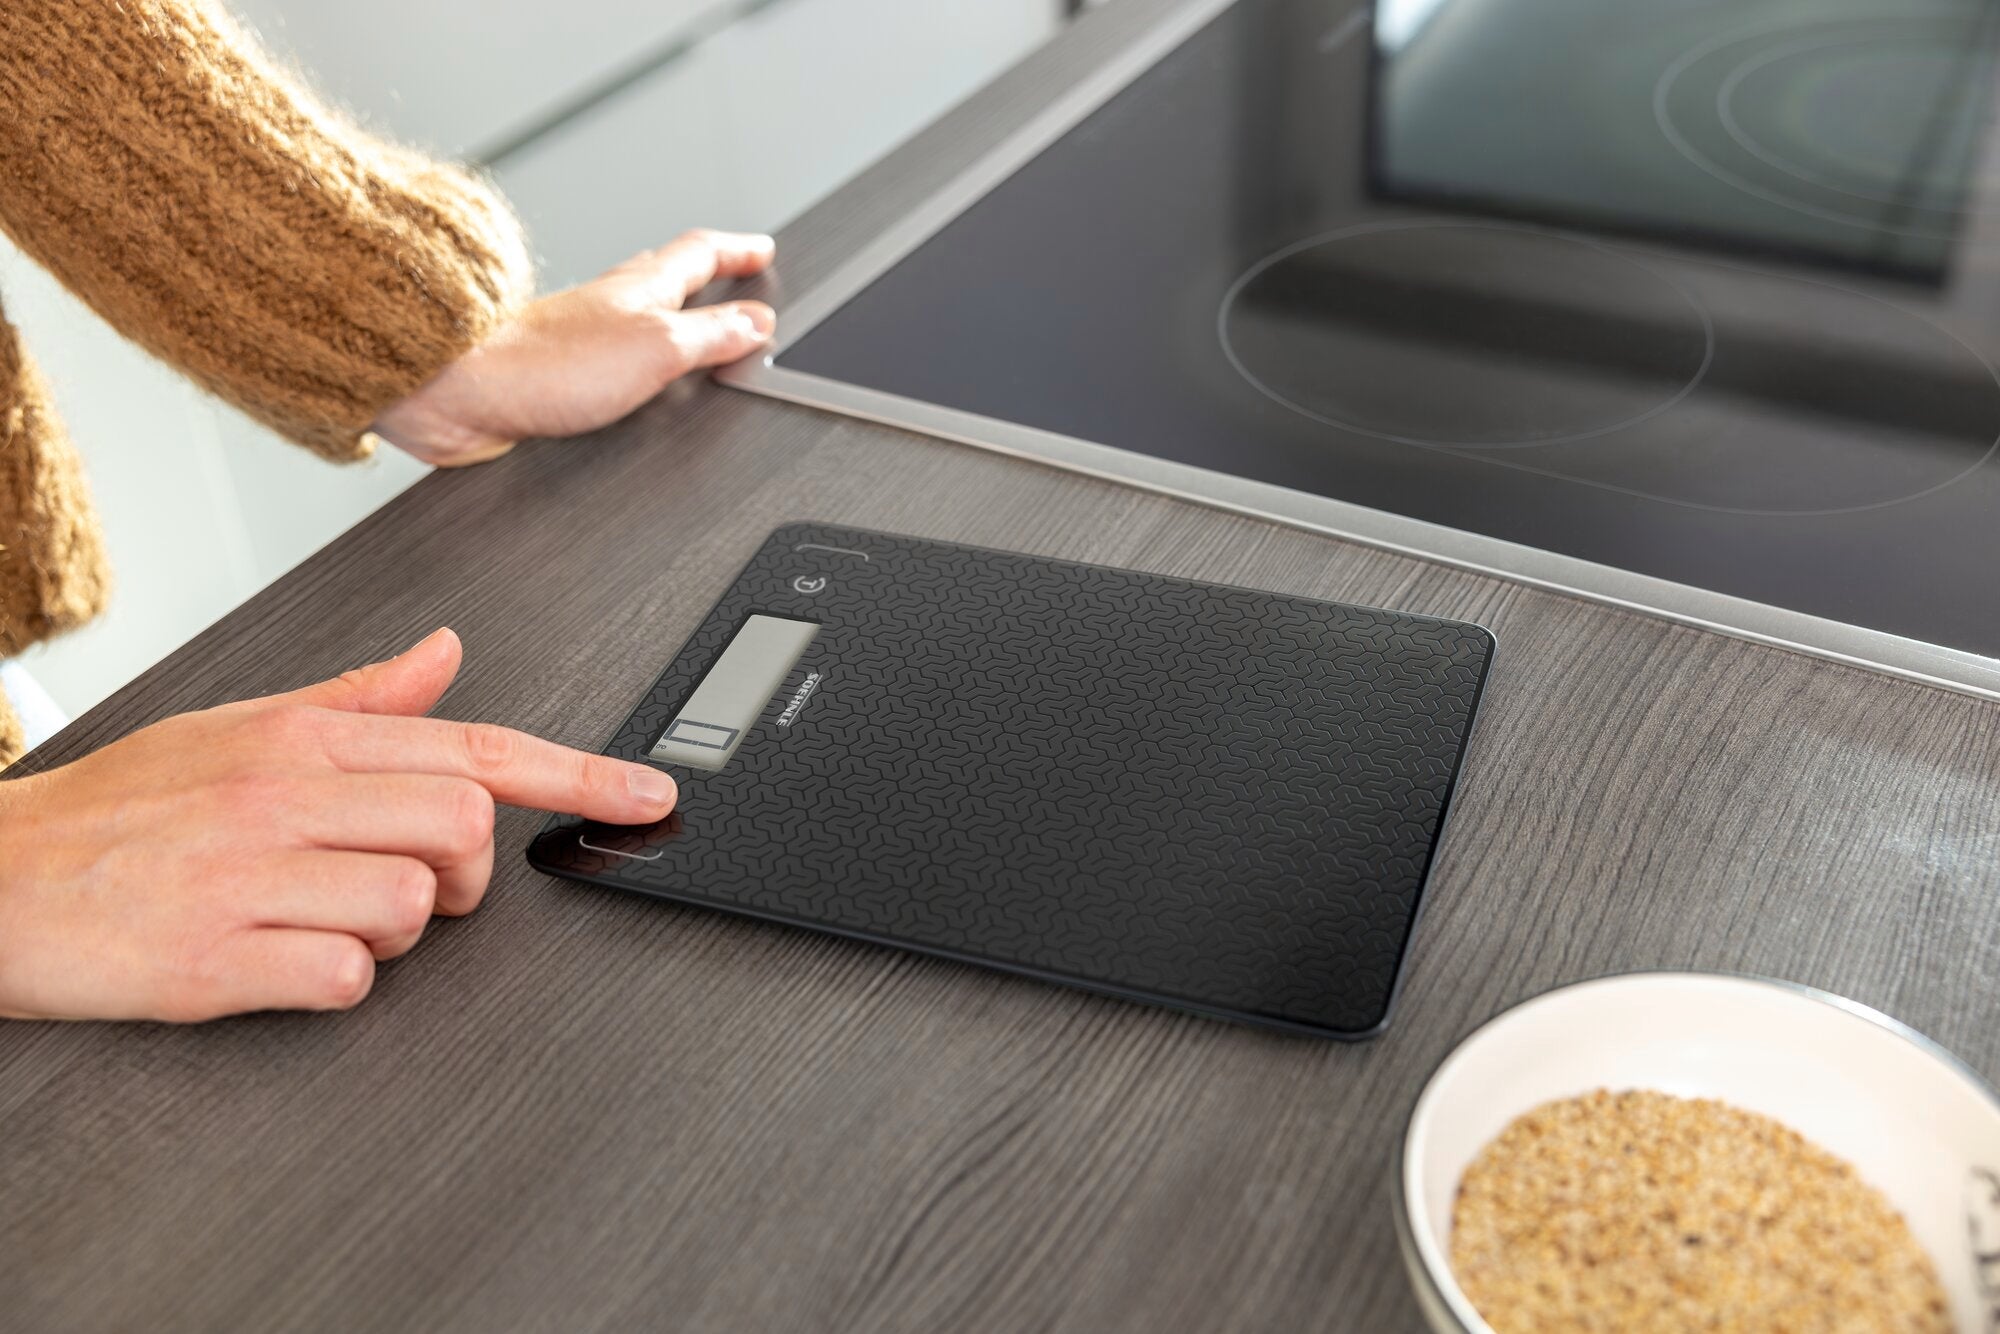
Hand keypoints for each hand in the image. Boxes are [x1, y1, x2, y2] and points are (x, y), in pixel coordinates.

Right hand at [0, 629, 675, 1021]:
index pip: (475, 746)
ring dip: (396, 929)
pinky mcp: (211, 960)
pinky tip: (284, 960)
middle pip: (463, 824)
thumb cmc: (125, 807)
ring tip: (322, 915)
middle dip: (466, 868)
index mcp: (302, 737)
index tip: (647, 797)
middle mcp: (284, 794)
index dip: (577, 776)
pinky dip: (335, 982)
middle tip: (412, 881)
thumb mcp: (240, 726)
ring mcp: (247, 875)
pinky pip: (344, 977)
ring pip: (415, 904)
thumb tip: (448, 651)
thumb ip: (359, 697)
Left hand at [373, 229, 777, 465]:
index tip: (762, 250)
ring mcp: (580, 336)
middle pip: (667, 274)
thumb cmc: (547, 364)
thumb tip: (757, 323)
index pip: (700, 255)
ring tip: (691, 323)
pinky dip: (634, 354)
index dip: (737, 252)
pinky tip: (631, 377)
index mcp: (640, 288)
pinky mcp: (557, 372)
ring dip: (670, 313)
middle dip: (705, 273)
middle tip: (733, 274)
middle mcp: (609, 304)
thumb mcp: (657, 348)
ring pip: (637, 311)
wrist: (462, 392)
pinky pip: (610, 352)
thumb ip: (711, 335)